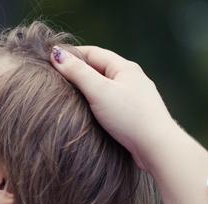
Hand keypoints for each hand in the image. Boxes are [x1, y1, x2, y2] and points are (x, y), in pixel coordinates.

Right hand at [50, 45, 177, 170]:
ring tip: (68, 96)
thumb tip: (55, 53)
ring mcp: (134, 97)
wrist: (157, 147)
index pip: (92, 53)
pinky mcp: (134, 115)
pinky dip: (96, 103)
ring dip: (87, 88)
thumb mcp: (99, 91)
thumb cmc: (128, 117)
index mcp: (125, 67)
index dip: (71, 54)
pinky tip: (88, 113)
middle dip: (78, 71)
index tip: (50, 60)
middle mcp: (132, 79)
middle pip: (99, 68)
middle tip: (55, 78)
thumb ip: (77, 73)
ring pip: (105, 87)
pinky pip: (110, 102)